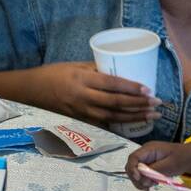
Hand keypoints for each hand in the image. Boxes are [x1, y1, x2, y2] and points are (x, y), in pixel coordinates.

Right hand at [28, 62, 161, 126]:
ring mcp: (82, 111)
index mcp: (83, 79)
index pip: (112, 84)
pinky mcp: (80, 120)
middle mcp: (83, 97)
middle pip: (116, 103)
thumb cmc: (54, 73)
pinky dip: (120, 124)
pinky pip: (104, 123)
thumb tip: (119, 71)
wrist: (33, 90)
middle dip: (139, 105)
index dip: (131, 88)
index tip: (148, 89)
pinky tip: (134, 124)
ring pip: (113, 116)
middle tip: (157, 104)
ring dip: (134, 117)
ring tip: (152, 116)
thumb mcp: (75, 65)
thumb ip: (96, 69)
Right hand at [125, 141, 190, 189]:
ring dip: (141, 181)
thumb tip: (142, 179)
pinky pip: (142, 175)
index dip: (132, 169)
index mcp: (149, 149)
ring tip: (152, 185)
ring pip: (135, 173)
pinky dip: (145, 182)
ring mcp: (147, 160)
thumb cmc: (182, 158)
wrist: (190, 157)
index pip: (133, 158)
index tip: (139, 179)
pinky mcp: (149, 167)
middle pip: (132, 166)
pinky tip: (152, 184)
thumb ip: (155, 171)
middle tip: (147, 186)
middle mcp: (145, 154)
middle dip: (137, 178)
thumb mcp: (170, 165)